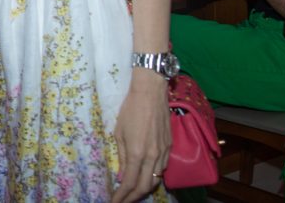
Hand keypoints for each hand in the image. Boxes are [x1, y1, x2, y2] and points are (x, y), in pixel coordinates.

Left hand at [112, 71, 170, 202]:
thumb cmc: (131, 110)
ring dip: (144, 189)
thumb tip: (122, 176)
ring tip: (133, 193)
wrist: (151, 93)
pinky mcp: (170, 147)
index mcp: (137, 153)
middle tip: (123, 201)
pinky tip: (146, 177)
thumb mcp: (119, 133)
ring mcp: (164, 153)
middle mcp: (153, 156)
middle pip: (145, 186)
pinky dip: (154, 177)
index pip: (130, 183)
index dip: (122, 196)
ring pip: (156, 179)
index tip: (114, 202)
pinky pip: (162, 169)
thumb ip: (122, 157)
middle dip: (133, 198)